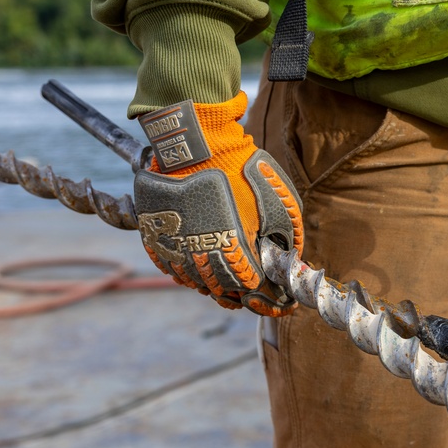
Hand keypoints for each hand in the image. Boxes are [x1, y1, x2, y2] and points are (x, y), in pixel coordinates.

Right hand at [133, 92, 302, 315]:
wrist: (198, 144)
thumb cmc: (242, 170)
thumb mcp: (280, 202)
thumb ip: (288, 237)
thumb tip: (291, 260)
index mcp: (235, 254)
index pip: (254, 293)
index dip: (272, 300)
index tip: (283, 303)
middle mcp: (202, 259)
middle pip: (224, 293)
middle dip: (245, 295)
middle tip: (258, 292)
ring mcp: (176, 250)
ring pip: (196, 284)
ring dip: (216, 285)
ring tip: (231, 279)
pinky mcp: (156, 239)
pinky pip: (173, 268)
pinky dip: (190, 272)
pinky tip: (203, 265)